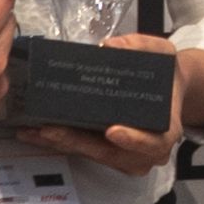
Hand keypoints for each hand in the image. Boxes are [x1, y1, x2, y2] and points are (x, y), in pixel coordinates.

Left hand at [12, 41, 203, 171]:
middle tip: (53, 129)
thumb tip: (112, 45)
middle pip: (111, 153)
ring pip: (92, 155)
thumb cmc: (166, 76)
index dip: (133, 140)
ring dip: (62, 144)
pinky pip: (84, 151)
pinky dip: (61, 143)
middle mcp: (146, 152)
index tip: (113, 130)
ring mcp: (126, 158)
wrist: (167, 90)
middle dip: (79, 142)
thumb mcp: (164, 54)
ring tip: (35, 131)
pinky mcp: (107, 155)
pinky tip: (37, 133)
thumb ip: (143, 46)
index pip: (152, 143)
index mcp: (165, 132)